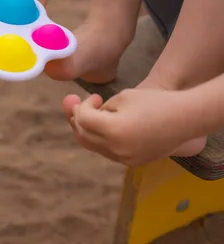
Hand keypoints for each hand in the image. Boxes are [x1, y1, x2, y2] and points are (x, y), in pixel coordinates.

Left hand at [62, 89, 197, 166]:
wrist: (185, 119)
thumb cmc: (153, 102)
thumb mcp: (122, 98)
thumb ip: (98, 107)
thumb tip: (76, 114)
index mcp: (113, 130)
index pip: (83, 119)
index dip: (83, 105)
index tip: (96, 97)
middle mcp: (116, 149)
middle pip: (82, 135)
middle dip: (79, 119)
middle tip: (85, 107)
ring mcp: (124, 159)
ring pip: (92, 145)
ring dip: (88, 130)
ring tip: (97, 115)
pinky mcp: (131, 163)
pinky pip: (106, 152)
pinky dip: (100, 139)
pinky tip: (109, 126)